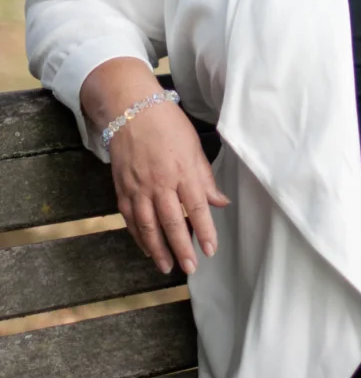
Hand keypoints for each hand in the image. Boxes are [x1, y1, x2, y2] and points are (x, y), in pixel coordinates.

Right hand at [109, 100, 229, 275]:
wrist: (131, 109)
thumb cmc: (168, 124)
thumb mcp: (194, 146)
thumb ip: (205, 178)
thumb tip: (220, 202)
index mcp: (182, 171)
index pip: (196, 208)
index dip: (205, 231)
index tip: (212, 250)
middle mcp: (160, 183)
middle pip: (172, 222)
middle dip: (182, 248)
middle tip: (191, 267)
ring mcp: (138, 187)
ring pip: (148, 226)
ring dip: (159, 249)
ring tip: (168, 267)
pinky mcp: (122, 189)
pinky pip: (130, 219)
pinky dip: (139, 236)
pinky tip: (148, 248)